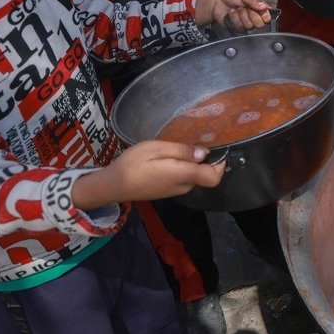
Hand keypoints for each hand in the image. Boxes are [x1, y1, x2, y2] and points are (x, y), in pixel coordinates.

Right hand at [73, 141, 225, 210]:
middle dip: (205, 161)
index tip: (218, 148)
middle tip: (194, 141)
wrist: (113, 186)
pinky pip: (183, 180)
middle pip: (205, 176)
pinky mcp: (167, 192)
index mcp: (183, 175)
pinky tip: (170, 158)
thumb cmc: (133, 164)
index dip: (220, 164)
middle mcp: (183, 186)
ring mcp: (175, 192)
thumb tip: (204, 153)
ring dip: (192, 164)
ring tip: (179, 148)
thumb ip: (181, 151)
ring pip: (194, 177)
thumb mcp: (156, 149)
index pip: (213, 177)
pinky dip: (183, 169)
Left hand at [197, 0, 271, 30]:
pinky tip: (231, 13)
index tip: (262, 13)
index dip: (266, 15)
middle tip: (245, 8)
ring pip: (250, 26)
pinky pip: (241, 28)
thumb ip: (254, 0)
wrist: (216, 2)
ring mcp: (247, 23)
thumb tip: (264, 6)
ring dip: (242, 16)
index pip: (268, 15)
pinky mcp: (239, 28)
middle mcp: (254, 16)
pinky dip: (235, 19)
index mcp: (258, 7)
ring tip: (236, 9)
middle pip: (260, 23)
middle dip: (252, 15)